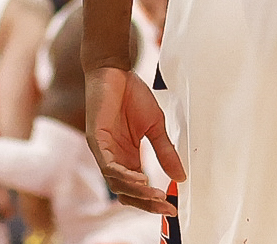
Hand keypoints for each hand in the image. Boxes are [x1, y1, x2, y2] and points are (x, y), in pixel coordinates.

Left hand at [84, 65, 183, 214]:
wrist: (114, 70)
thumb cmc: (132, 95)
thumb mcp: (155, 126)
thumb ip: (164, 151)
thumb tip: (180, 178)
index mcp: (127, 157)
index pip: (137, 189)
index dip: (153, 201)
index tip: (172, 207)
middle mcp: (114, 158)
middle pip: (126, 192)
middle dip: (146, 203)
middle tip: (166, 206)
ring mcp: (103, 150)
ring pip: (116, 183)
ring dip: (137, 192)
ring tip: (155, 194)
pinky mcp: (96, 140)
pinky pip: (108, 166)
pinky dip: (123, 175)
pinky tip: (140, 178)